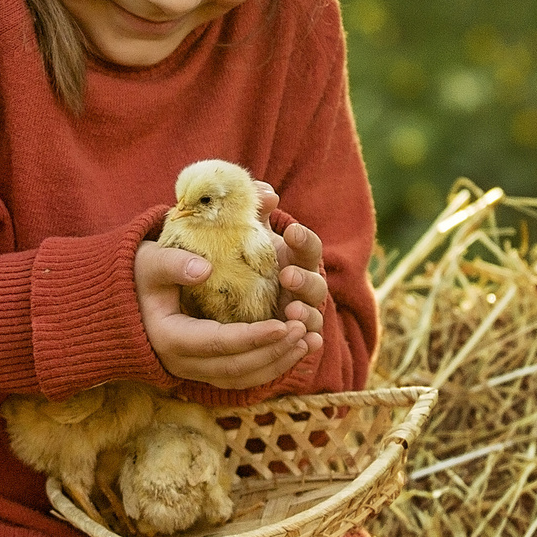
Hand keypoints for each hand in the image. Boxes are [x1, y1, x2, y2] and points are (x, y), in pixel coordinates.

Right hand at [134, 241, 317, 390]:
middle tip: (303, 329)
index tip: (284, 323)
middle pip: (236, 367)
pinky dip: (269, 368)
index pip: (218, 343)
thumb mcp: (147, 262)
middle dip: (274, 351)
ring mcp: (193, 371)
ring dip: (277, 364)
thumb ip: (171, 264)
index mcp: (170, 338)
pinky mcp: (203, 370)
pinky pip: (241, 378)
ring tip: (307, 342)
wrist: (118, 303)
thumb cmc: (136, 276)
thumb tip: (204, 270)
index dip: (254, 337)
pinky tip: (292, 351)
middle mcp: (182, 364)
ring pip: (242, 378)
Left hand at [253, 181, 335, 348]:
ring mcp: (299, 312)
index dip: (304, 240)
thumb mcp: (243, 233)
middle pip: (316, 282)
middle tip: (286, 275)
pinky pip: (305, 343)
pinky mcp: (290, 338)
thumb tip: (265, 193)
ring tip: (292, 310)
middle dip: (305, 279)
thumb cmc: (239, 257)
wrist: (220, 297)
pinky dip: (310, 343)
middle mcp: (301, 285)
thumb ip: (253, 211)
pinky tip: (308, 343)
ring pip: (313, 314)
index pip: (308, 246)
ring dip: (307, 312)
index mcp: (293, 257)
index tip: (292, 232)